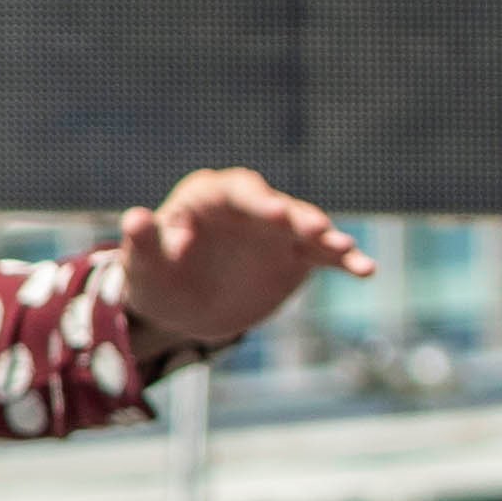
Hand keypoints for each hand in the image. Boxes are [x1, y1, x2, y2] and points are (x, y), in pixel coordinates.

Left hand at [112, 166, 369, 354]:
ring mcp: (278, 231)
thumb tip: (134, 217)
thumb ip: (144, 242)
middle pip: (278, 205)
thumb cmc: (155, 280)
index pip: (237, 190)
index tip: (273, 213)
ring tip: (344, 248)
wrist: (182, 310)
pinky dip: (346, 260)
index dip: (256, 199)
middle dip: (295, 216)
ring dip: (327, 236)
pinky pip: (326, 255)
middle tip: (311, 230)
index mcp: (210, 196)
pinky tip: (366, 270)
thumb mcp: (144, 267)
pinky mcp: (298, 256)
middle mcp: (250, 206)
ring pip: (308, 226)